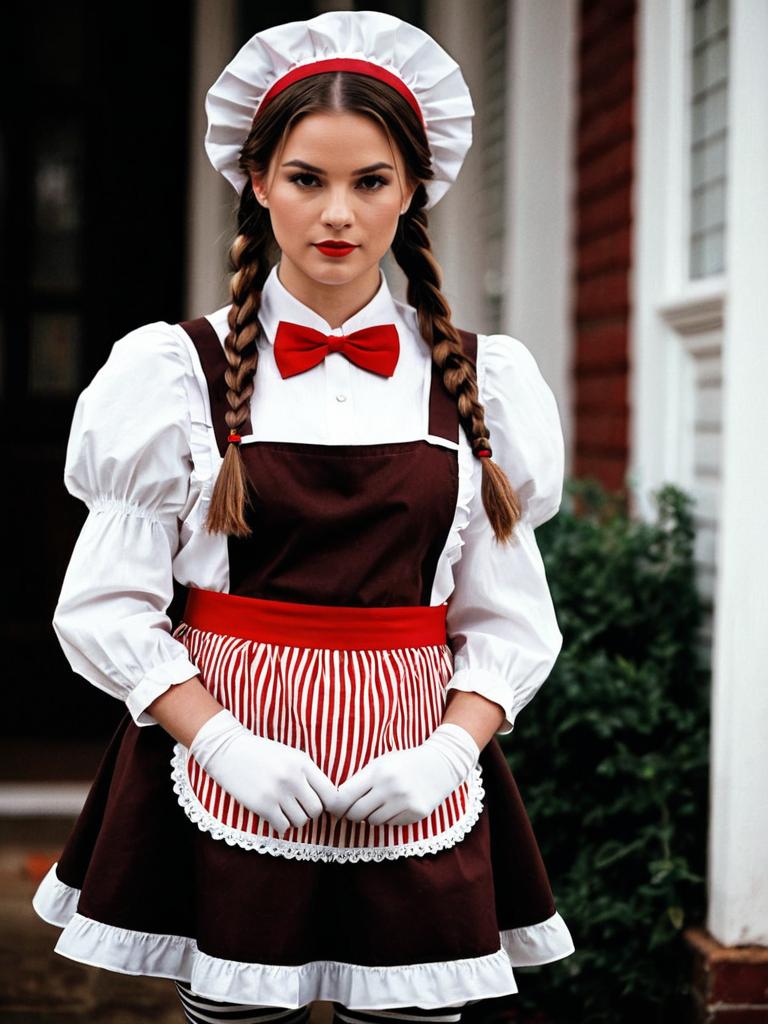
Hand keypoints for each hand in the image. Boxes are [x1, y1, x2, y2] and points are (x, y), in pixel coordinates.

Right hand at [188, 708, 337, 836]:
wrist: (228, 751)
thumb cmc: (262, 753)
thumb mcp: (290, 755)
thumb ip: (308, 773)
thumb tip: (328, 800)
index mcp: (303, 762)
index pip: (330, 794)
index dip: (327, 803)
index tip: (318, 803)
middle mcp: (293, 777)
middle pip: (316, 810)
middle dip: (308, 811)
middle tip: (297, 805)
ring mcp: (277, 792)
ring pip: (300, 821)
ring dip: (293, 819)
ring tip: (283, 808)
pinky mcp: (262, 805)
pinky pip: (283, 827)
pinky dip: (280, 824)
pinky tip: (273, 814)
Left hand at [328, 723, 479, 826]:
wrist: (440, 764)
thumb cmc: (403, 763)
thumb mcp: (380, 763)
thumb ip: (360, 781)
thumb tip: (337, 805)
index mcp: (377, 771)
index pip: (345, 796)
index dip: (336, 806)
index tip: (335, 808)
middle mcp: (390, 787)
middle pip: (356, 813)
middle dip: (352, 814)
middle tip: (354, 810)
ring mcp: (404, 801)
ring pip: (373, 821)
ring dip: (371, 816)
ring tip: (381, 803)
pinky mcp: (416, 813)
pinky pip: (391, 824)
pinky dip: (389, 818)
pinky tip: (397, 805)